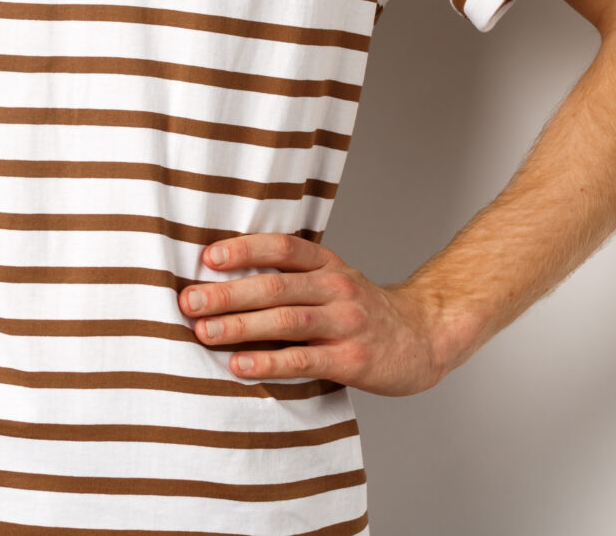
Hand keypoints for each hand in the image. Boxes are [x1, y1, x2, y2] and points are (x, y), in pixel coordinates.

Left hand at [178, 234, 453, 396]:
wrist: (424, 339)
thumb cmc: (364, 313)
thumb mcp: (335, 282)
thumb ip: (294, 280)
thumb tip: (225, 282)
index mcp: (329, 265)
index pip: (283, 249)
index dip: (245, 250)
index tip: (208, 257)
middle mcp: (337, 288)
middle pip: (276, 286)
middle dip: (228, 293)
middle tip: (190, 300)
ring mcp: (346, 323)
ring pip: (286, 320)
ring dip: (240, 326)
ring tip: (204, 331)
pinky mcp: (351, 359)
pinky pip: (303, 360)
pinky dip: (268, 362)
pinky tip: (239, 365)